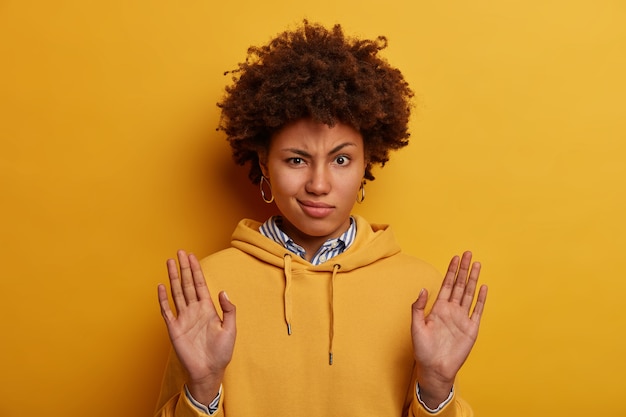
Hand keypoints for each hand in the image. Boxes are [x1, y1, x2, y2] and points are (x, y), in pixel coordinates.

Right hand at [157, 250, 235, 404]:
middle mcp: (194, 310)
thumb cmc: (221, 352)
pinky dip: (163, 299)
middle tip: (180, 252)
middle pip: (187, 284)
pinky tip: (161, 287)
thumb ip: (229, 309)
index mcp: (207, 308)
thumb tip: (223, 291)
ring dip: (173, 278)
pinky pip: (167, 311)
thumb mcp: (231, 329)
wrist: (209, 371)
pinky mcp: (174, 328)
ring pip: (177, 293)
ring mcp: (183, 318)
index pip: (200, 284)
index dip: (196, 270)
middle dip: (184, 268)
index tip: (192, 256)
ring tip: (169, 263)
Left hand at [411, 251, 487, 407]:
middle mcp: (451, 310)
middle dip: (463, 269)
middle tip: (468, 254)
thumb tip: (423, 289)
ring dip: (472, 279)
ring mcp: (462, 319)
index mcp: (438, 308)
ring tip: (476, 264)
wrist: (435, 368)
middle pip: (459, 285)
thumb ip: (418, 307)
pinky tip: (483, 287)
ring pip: (469, 294)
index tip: (455, 257)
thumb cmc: (423, 349)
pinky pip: (477, 311)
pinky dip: (480, 299)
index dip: (451, 271)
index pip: (446, 284)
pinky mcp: (471, 329)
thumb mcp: (416, 326)